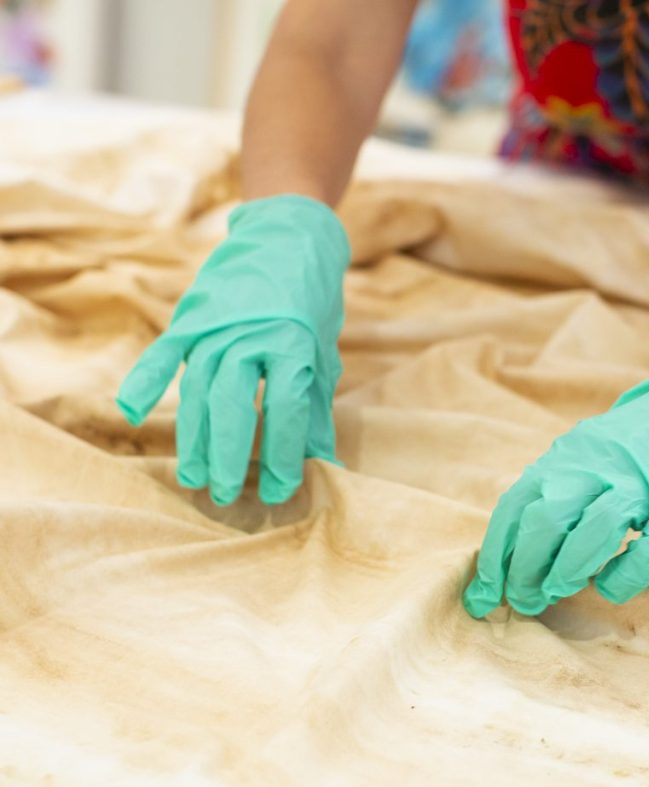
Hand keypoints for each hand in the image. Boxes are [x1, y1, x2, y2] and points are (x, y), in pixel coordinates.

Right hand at [116, 194, 349, 505]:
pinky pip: (162, 355)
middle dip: (227, 455)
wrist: (287, 236)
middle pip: (231, 406)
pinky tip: (132, 413)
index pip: (285, 411)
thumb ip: (316, 408)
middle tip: (225, 495)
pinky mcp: (189, 318)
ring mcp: (213, 326)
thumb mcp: (323, 354)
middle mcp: (248, 336)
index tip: (280, 489)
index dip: (283, 454)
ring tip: (194, 478)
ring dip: (192, 438)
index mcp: (292, 343)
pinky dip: (144, 381)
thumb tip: (324, 464)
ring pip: (197, 392)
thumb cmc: (311, 303)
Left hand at [462, 344, 648, 616]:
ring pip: (591, 531)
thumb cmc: (639, 447)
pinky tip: (610, 587)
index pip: (514, 509)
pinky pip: (648, 549)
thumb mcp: (587, 456)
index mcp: (567, 456)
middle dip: (525, 570)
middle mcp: (597, 466)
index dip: (494, 557)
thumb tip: (512, 555)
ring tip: (557, 592)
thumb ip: (555, 493)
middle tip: (524, 600)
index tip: (483, 595)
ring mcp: (642, 485)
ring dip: (566, 571)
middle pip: (545, 521)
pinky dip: (623, 576)